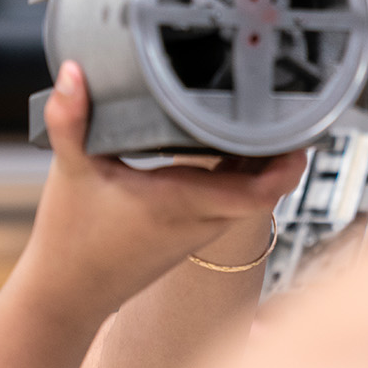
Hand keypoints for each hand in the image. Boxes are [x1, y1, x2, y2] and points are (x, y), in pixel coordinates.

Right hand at [17, 61, 304, 320]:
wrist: (67, 294)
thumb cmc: (71, 242)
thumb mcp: (70, 171)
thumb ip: (68, 119)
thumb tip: (71, 72)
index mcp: (178, 202)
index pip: (257, 190)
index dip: (286, 164)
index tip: (299, 132)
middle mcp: (198, 222)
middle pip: (263, 188)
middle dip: (280, 152)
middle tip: (286, 109)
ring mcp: (197, 233)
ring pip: (248, 197)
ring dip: (260, 165)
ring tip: (263, 120)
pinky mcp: (188, 237)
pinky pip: (229, 204)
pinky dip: (238, 178)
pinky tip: (228, 149)